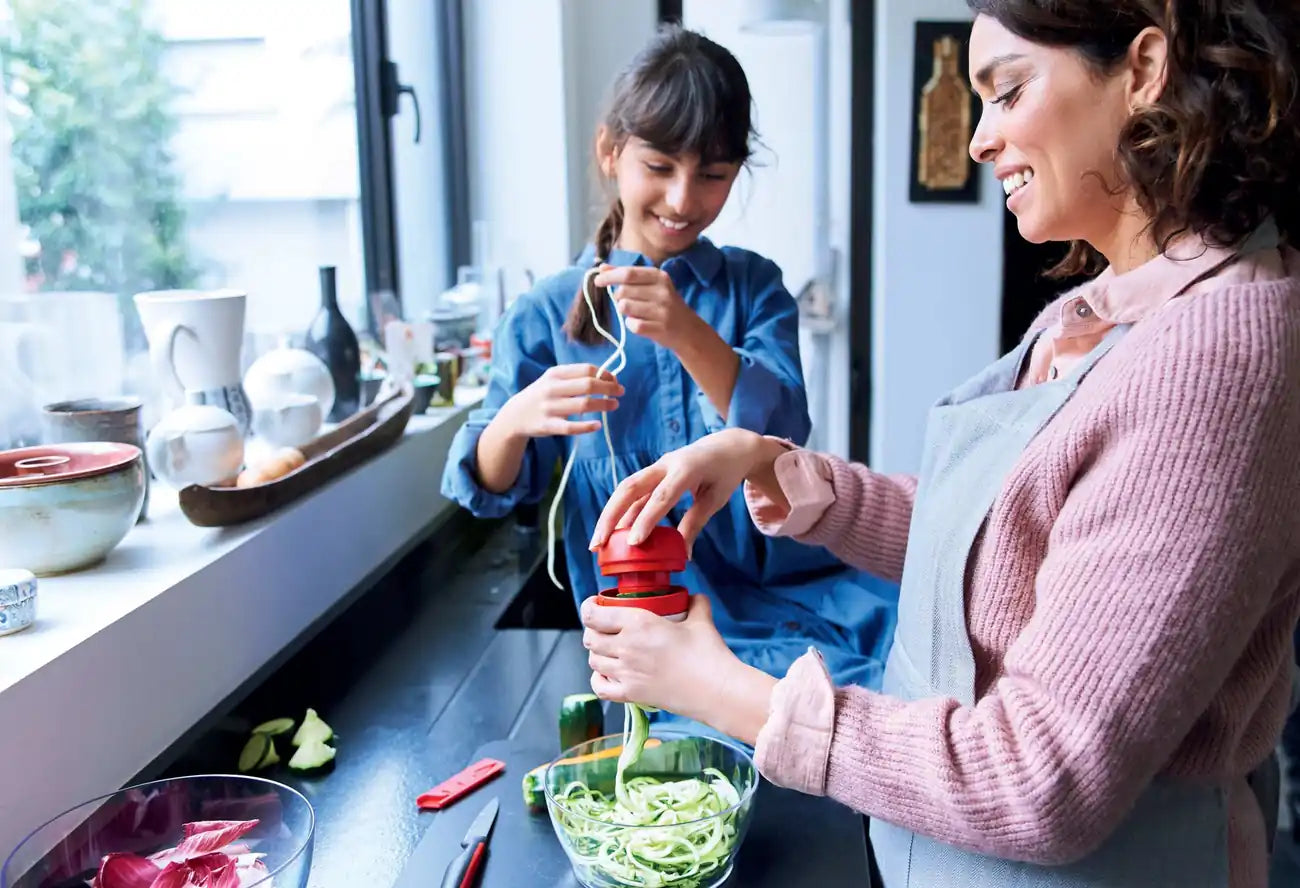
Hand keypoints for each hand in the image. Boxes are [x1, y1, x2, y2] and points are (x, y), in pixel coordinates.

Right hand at [499, 363, 622, 438]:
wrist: (514, 415)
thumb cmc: (541, 394)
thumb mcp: (552, 379)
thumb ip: (575, 376)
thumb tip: (606, 376)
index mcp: (554, 374)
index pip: (586, 369)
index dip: (605, 374)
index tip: (615, 380)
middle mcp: (551, 389)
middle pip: (587, 385)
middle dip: (608, 387)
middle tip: (621, 392)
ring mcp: (549, 408)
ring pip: (583, 405)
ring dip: (603, 404)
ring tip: (614, 405)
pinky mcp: (548, 425)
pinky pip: (571, 427)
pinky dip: (587, 426)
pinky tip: (598, 425)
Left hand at [582, 594, 776, 743]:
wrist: (715, 690)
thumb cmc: (708, 655)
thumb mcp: (701, 619)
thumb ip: (695, 603)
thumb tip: (693, 597)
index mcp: (638, 623)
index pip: (593, 615)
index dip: (588, 607)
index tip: (593, 605)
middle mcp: (626, 648)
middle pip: (590, 638)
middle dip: (593, 630)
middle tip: (603, 627)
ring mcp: (626, 673)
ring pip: (593, 660)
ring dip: (597, 653)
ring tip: (608, 649)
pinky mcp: (631, 694)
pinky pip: (599, 687)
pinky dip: (598, 678)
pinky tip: (608, 673)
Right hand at [589, 428, 785, 554]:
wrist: (726, 446)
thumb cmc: (724, 473)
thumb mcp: (715, 499)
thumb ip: (695, 523)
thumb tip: (683, 554)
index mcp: (686, 469)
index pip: (662, 496)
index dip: (646, 520)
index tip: (633, 543)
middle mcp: (665, 464)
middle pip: (630, 487)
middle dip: (611, 516)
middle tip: (597, 544)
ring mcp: (656, 467)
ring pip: (625, 489)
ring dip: (610, 515)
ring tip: (598, 543)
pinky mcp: (653, 473)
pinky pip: (633, 493)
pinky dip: (622, 512)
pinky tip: (614, 533)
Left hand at [594, 264, 700, 350]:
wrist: (689, 331)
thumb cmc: (665, 305)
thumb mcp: (651, 285)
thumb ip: (627, 275)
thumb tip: (602, 267)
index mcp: (659, 277)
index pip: (628, 273)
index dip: (610, 276)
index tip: (597, 280)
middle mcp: (662, 292)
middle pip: (623, 291)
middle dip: (618, 297)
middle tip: (627, 301)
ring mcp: (661, 311)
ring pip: (624, 308)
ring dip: (625, 311)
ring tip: (637, 313)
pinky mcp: (659, 328)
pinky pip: (631, 325)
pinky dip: (632, 325)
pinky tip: (642, 324)